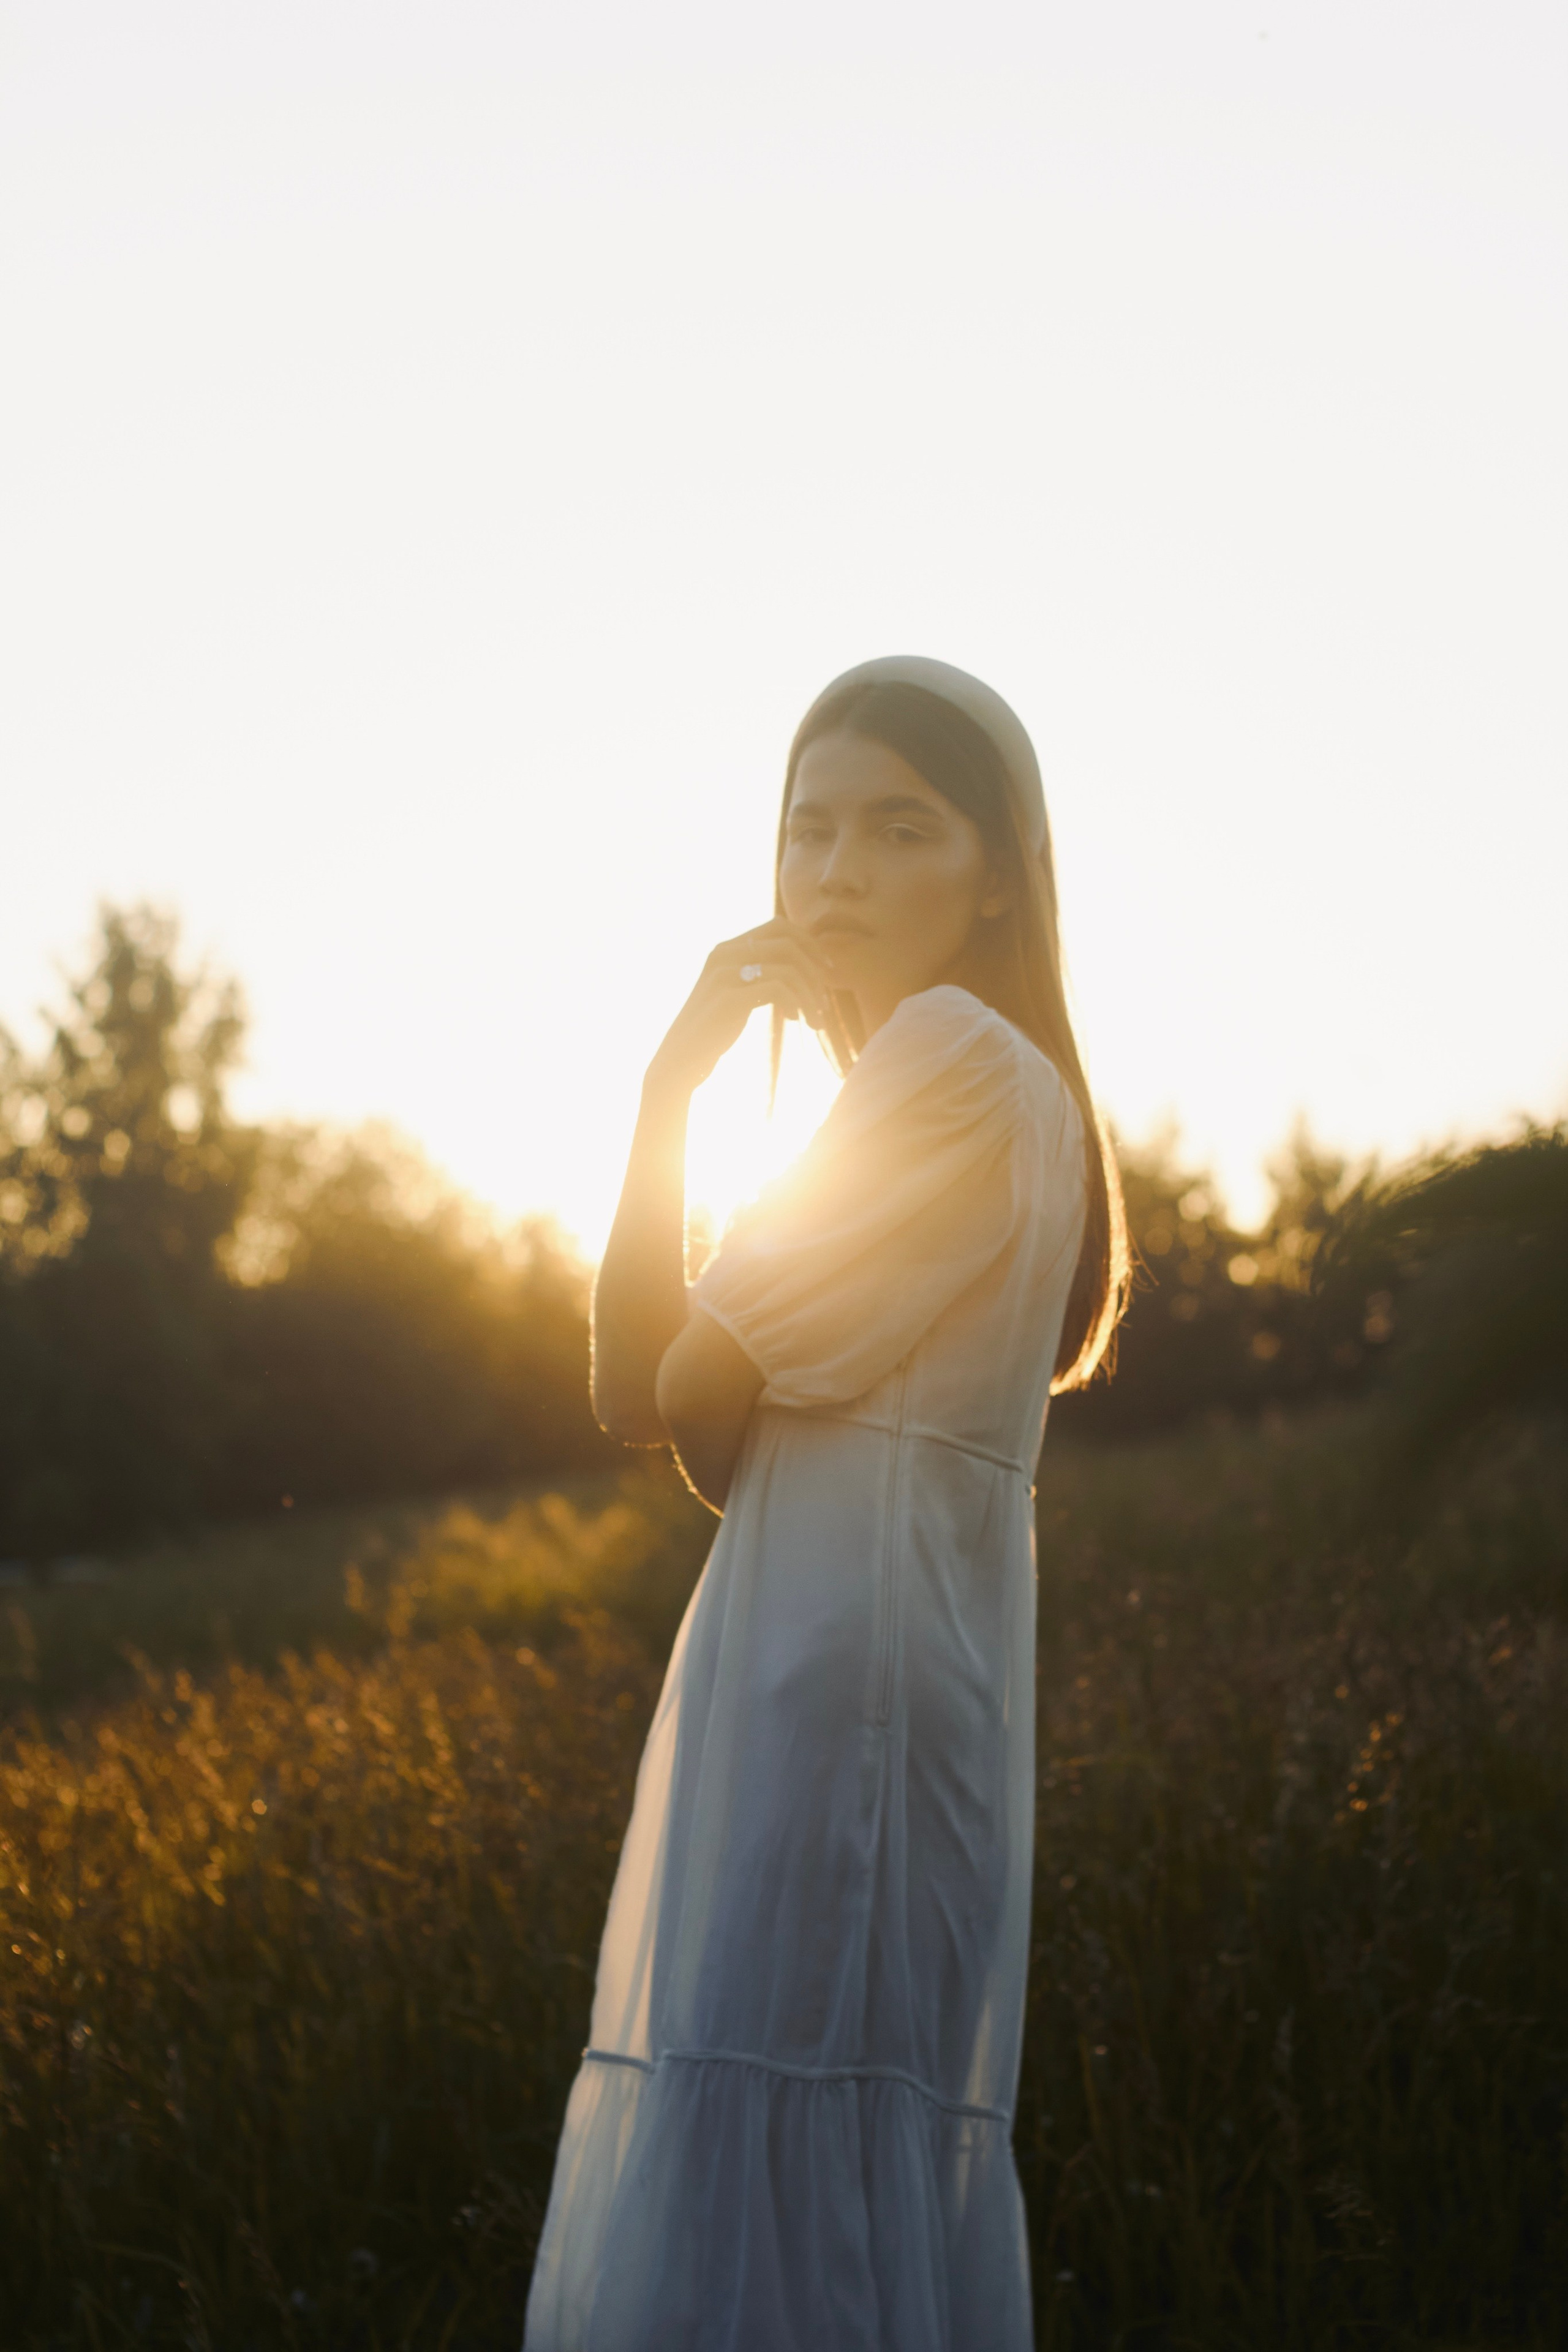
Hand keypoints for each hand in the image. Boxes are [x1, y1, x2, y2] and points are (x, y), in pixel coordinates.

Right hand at [647, 917, 835, 1095]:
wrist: (683, 1057)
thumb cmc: (716, 1026)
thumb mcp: (739, 990)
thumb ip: (761, 971)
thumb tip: (808, 963)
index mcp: (728, 947)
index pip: (780, 926)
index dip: (809, 944)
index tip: (827, 970)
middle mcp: (724, 954)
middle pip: (789, 944)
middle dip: (815, 972)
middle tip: (822, 1002)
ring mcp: (723, 974)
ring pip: (788, 969)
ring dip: (810, 996)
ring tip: (815, 1020)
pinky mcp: (727, 998)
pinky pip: (778, 989)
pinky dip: (796, 1004)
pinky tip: (795, 1020)